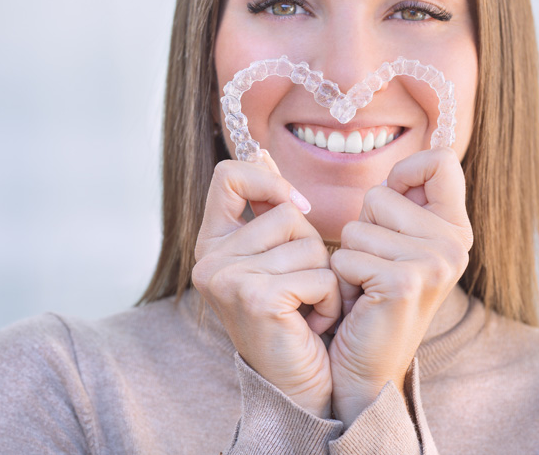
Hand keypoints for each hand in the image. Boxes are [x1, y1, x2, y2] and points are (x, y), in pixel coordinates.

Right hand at [191, 151, 340, 417]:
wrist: (302, 386)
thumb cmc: (298, 318)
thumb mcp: (281, 256)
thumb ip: (269, 209)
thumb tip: (263, 154)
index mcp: (212, 243)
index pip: (228, 175)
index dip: (269, 182)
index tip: (296, 210)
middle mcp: (208, 260)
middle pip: (284, 212)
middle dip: (311, 249)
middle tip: (300, 290)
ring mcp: (226, 279)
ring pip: (307, 243)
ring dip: (325, 278)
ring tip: (307, 309)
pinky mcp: (254, 298)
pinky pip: (319, 274)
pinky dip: (329, 300)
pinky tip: (311, 324)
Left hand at [328, 147, 472, 425]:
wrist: (369, 372)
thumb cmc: (373, 299)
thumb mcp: (399, 243)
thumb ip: (405, 204)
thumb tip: (399, 166)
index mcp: (456, 229)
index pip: (441, 160)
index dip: (405, 171)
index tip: (393, 201)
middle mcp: (454, 244)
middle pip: (381, 193)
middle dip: (363, 227)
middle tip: (375, 268)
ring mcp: (433, 264)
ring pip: (356, 226)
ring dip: (349, 257)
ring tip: (365, 288)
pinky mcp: (404, 283)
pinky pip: (346, 255)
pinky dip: (341, 279)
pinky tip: (359, 304)